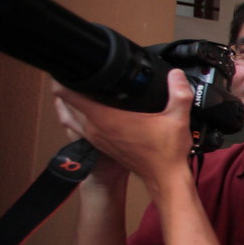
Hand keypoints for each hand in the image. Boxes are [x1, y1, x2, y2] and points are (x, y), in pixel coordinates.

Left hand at [52, 69, 194, 186]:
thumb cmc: (167, 154)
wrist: (164, 178)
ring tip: (79, 86)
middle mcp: (96, 128)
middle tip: (79, 71)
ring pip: (68, 115)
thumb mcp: (178, 120)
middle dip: (67, 84)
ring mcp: (95, 138)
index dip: (64, 77)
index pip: (68, 94)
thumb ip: (179, 93)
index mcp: (107, 119)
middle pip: (63, 102)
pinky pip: (77, 126)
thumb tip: (176, 74)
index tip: (72, 66)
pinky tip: (91, 108)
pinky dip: (78, 115)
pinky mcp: (100, 144)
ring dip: (69, 101)